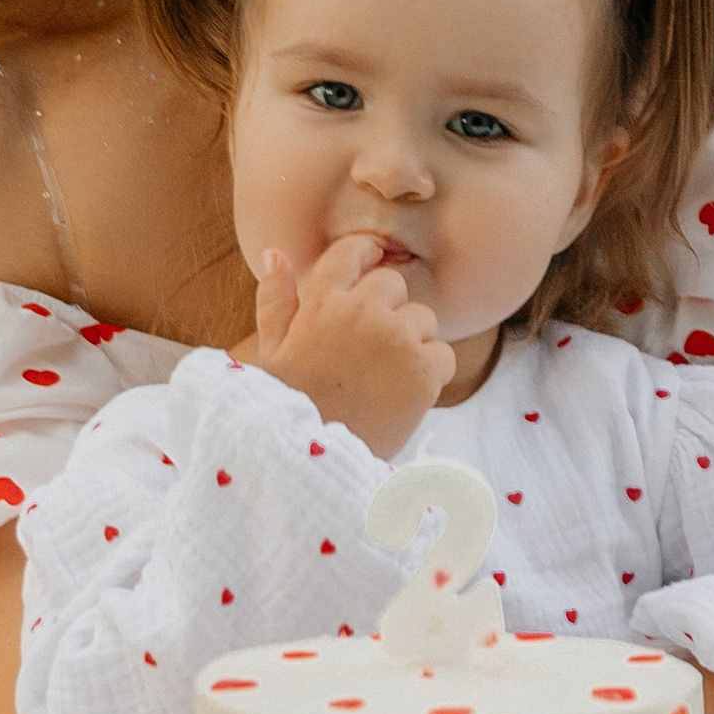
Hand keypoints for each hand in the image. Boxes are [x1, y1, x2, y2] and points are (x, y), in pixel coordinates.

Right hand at [246, 235, 452, 458]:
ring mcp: (398, 340)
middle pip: (393, 284)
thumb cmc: (288, 405)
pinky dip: (432, 369)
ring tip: (385, 373)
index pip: (352, 252)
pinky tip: (405, 390)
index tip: (369, 265)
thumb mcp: (271, 349)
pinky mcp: (424, 371)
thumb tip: (275, 252)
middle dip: (386, 307)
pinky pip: (443, 353)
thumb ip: (275, 297)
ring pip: (423, 318)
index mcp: (323, 302)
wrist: (311, 462)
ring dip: (411, 338)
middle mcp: (364, 313)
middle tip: (370, 345)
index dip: (364, 253)